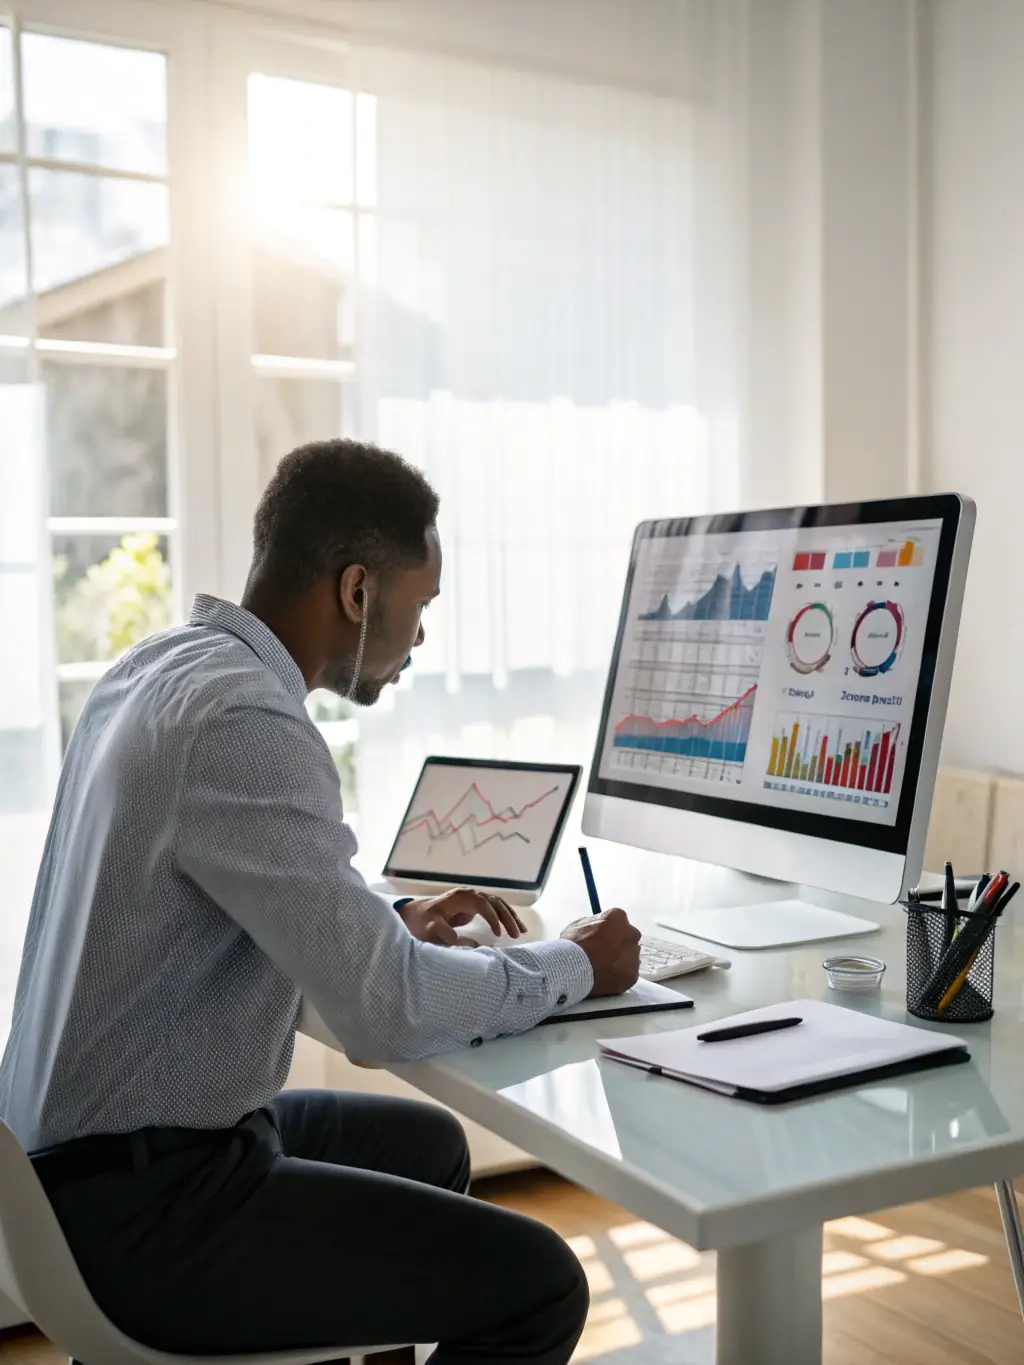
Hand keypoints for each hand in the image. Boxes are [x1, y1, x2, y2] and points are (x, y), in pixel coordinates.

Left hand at [397, 888, 527, 947]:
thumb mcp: (428, 926)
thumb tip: (455, 938)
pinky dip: (506, 916)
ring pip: (498, 904)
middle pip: (494, 902)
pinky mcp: (475, 905)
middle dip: (507, 918)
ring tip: (522, 931)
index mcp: (460, 897)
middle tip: (517, 935)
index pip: (482, 904)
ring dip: (510, 916)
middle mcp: (469, 894)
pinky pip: (495, 908)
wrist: (415, 913)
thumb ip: (440, 931)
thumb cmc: (421, 920)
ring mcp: (473, 898)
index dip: (492, 917)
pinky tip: (515, 926)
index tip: (498, 934)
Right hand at [560, 908, 641, 996]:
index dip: (608, 931)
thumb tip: (595, 929)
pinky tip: (605, 979)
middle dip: (619, 945)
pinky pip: (628, 975)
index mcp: (617, 917)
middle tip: (603, 954)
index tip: (600, 939)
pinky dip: (619, 977)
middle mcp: (631, 934)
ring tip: (602, 970)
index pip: (618, 921)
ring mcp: (634, 955)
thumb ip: (593, 925)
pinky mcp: (633, 975)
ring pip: (630, 957)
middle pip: (628, 938)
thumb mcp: (577, 926)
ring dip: (620, 962)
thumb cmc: (573, 945)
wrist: (574, 969)